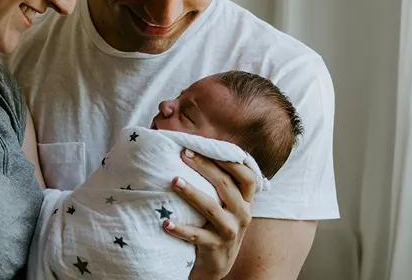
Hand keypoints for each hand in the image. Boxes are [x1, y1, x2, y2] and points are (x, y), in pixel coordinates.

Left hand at [165, 149, 260, 279]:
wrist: (217, 264)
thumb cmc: (216, 226)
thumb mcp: (227, 206)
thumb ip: (220, 185)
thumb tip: (194, 152)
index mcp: (245, 201)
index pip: (245, 175)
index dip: (228, 160)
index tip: (203, 147)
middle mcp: (242, 214)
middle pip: (226, 185)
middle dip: (204, 167)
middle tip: (183, 155)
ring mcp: (230, 231)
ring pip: (211, 208)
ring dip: (191, 193)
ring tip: (174, 181)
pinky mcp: (215, 247)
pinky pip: (196, 235)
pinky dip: (180, 228)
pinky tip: (166, 221)